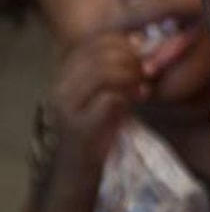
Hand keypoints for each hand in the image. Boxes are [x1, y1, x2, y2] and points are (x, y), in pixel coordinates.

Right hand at [48, 33, 147, 173]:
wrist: (79, 170)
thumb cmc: (98, 129)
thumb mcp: (107, 92)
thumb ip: (118, 70)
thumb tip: (143, 43)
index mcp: (65, 72)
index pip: (95, 40)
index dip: (124, 43)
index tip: (143, 55)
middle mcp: (61, 85)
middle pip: (101, 54)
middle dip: (132, 60)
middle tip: (148, 73)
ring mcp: (67, 106)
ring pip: (104, 72)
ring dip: (132, 76)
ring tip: (144, 87)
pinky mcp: (79, 127)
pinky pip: (110, 99)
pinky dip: (130, 96)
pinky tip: (139, 99)